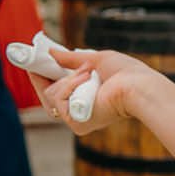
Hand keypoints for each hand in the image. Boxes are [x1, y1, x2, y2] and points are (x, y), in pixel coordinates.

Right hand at [29, 44, 156, 135]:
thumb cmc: (126, 73)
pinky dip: (70, 85)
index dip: (45, 76)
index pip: (58, 90)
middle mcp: (82, 110)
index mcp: (88, 97)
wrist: (138, 87)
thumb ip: (72, 59)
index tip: (35, 63)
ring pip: (51, 94)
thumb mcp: (95, 60)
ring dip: (68, 78)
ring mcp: (78, 118)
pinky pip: (58, 99)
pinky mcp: (76, 123)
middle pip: (48, 94)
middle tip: (36, 62)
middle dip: (42, 76)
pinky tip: (86, 80)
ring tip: (88, 73)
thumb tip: (50, 52)